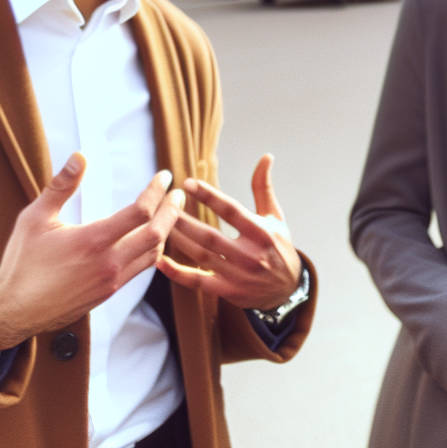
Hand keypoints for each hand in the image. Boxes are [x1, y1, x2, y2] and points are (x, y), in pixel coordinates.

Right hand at [0, 154, 184, 351]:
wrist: (13, 310)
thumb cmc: (22, 262)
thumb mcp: (35, 218)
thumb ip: (60, 186)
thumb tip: (80, 157)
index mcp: (93, 241)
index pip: (140, 211)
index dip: (157, 191)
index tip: (164, 176)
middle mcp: (109, 263)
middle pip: (157, 233)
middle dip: (173, 210)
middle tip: (179, 193)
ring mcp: (111, 281)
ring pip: (154, 254)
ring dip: (166, 232)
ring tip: (169, 213)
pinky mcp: (109, 293)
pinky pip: (141, 269)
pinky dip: (153, 251)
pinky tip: (150, 241)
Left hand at [157, 154, 300, 310]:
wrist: (287, 289)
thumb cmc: (278, 247)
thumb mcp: (275, 216)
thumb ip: (263, 187)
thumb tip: (266, 156)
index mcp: (261, 232)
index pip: (230, 210)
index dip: (208, 196)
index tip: (187, 183)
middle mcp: (249, 254)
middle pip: (209, 235)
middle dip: (183, 220)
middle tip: (164, 205)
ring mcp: (237, 275)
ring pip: (200, 255)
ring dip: (178, 240)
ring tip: (159, 224)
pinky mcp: (227, 291)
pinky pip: (197, 281)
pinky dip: (177, 273)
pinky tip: (159, 261)